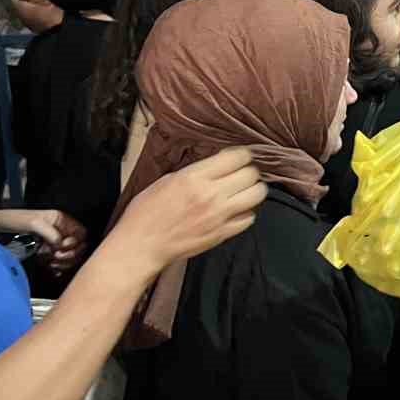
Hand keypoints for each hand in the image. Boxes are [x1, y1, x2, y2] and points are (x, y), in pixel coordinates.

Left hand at [5, 209, 87, 272]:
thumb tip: (60, 245)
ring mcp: (54, 244)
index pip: (81, 233)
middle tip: (55, 256)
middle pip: (79, 246)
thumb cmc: (14, 220)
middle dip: (70, 254)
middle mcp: (61, 232)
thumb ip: (50, 232)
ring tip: (51, 262)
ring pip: (71, 256)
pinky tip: (51, 269)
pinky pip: (60, 263)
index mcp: (61, 220)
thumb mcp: (33, 222)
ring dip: (64, 262)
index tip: (61, 246)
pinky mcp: (47, 254)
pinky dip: (58, 268)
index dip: (76, 241)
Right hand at [110, 147, 266, 271]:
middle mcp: (211, 194)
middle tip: (241, 173)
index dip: (241, 155)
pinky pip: (250, 218)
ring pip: (257, 194)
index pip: (237, 157)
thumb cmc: (146, 212)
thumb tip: (218, 164)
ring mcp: (220, 215)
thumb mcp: (167, 180)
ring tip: (243, 190)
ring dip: (253, 190)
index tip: (238, 157)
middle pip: (251, 174)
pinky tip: (236, 210)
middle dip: (248, 171)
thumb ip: (195, 172)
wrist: (142, 245)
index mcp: (194, 177)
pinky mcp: (223, 234)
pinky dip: (246, 212)